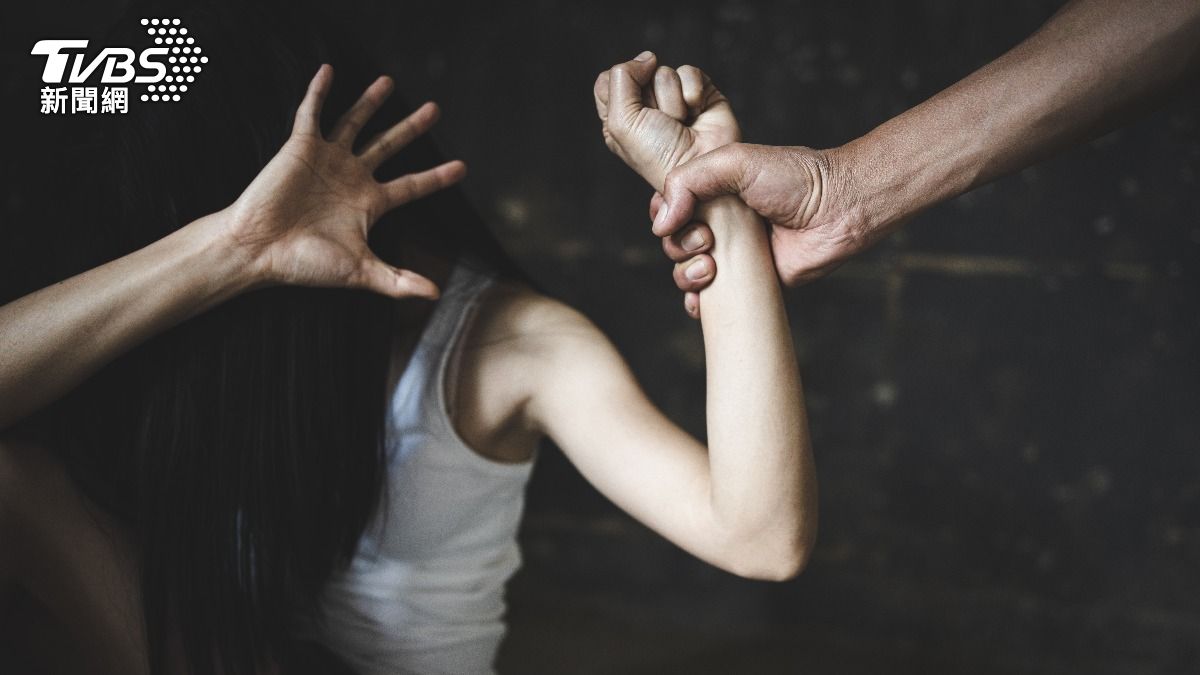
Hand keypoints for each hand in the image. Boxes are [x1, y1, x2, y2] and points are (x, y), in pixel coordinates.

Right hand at [223, 64, 465, 298]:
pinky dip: (319, 91)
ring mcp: (327, 160)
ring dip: (370, 102)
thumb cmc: (306, 263)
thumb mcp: (360, 272)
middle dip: (412, 127)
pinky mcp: (300, 147)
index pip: (411, 186)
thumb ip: (398, 281)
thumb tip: (435, 294)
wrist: (259, 249)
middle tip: (435, 109)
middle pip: (389, 145)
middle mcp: (351, 177)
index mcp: (369, 204)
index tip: (462, 167)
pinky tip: (329, 70)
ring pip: (355, 123)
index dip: (436, 177)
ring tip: (389, 81)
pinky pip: (312, 113)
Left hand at [593, 52, 740, 190]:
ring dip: (672, 101)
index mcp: (619, 117)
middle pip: (638, 72)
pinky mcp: (698, 92)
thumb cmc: (658, 155)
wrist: (700, 168)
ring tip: (681, 123)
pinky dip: (692, 92)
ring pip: (665, 72)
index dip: (620, 90)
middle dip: (649, 98)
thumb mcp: (621, 122)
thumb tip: (647, 57)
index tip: (633, 115)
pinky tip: (697, 113)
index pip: (607, 80)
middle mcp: (645, 107)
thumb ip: (620, 78)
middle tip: (661, 124)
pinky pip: (689, 71)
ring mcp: (673, 98)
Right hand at [652, 143, 876, 295]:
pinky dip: (698, 303)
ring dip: (686, 274)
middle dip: (678, 246)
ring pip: (686, 272)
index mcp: (714, 191)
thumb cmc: (794, 178)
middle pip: (672, 241)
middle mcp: (720, 222)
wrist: (838, 210)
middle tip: (707, 240)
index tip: (676, 218)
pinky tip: (700, 301)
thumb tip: (661, 223)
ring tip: (711, 266)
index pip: (668, 206)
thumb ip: (688, 180)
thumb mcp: (734, 160)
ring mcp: (733, 254)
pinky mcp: (749, 282)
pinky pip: (712, 300)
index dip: (663, 214)